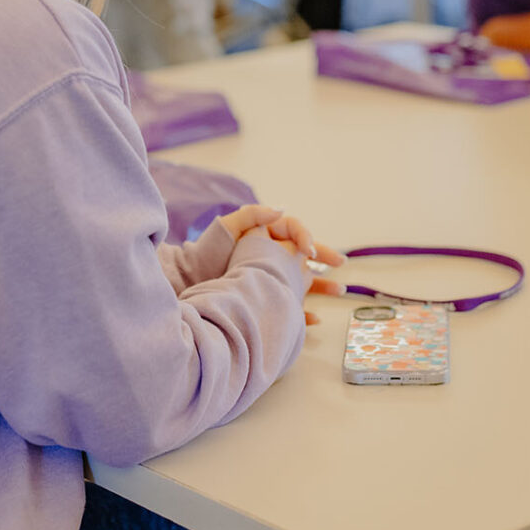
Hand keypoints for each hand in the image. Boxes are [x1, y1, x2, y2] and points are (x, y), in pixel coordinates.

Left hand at [216, 205, 344, 323]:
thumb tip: (281, 209)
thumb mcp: (228, 227)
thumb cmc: (207, 252)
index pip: (293, 230)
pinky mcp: (265, 298)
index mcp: (264, 235)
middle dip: (323, 257)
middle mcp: (270, 254)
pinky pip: (289, 304)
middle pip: (303, 254)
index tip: (309, 250)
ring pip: (301, 280)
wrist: (190, 281)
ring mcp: (269, 277)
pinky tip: (315, 319)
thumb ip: (253, 215)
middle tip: (339, 263)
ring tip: (340, 290)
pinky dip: (303, 312)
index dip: (304, 236)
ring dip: (322, 285)